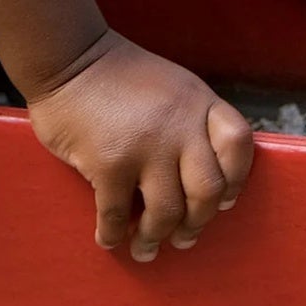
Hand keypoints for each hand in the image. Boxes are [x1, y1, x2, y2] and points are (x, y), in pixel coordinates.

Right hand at [28, 31, 254, 262]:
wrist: (68, 57)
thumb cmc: (117, 75)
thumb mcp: (169, 85)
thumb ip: (189, 120)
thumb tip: (197, 177)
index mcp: (197, 100)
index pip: (238, 143)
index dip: (236, 178)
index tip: (223, 200)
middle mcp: (179, 124)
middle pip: (207, 189)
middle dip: (197, 221)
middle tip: (184, 237)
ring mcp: (146, 146)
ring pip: (167, 212)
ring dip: (156, 238)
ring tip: (146, 248)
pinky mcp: (110, 164)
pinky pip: (118, 215)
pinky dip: (113, 234)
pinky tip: (108, 238)